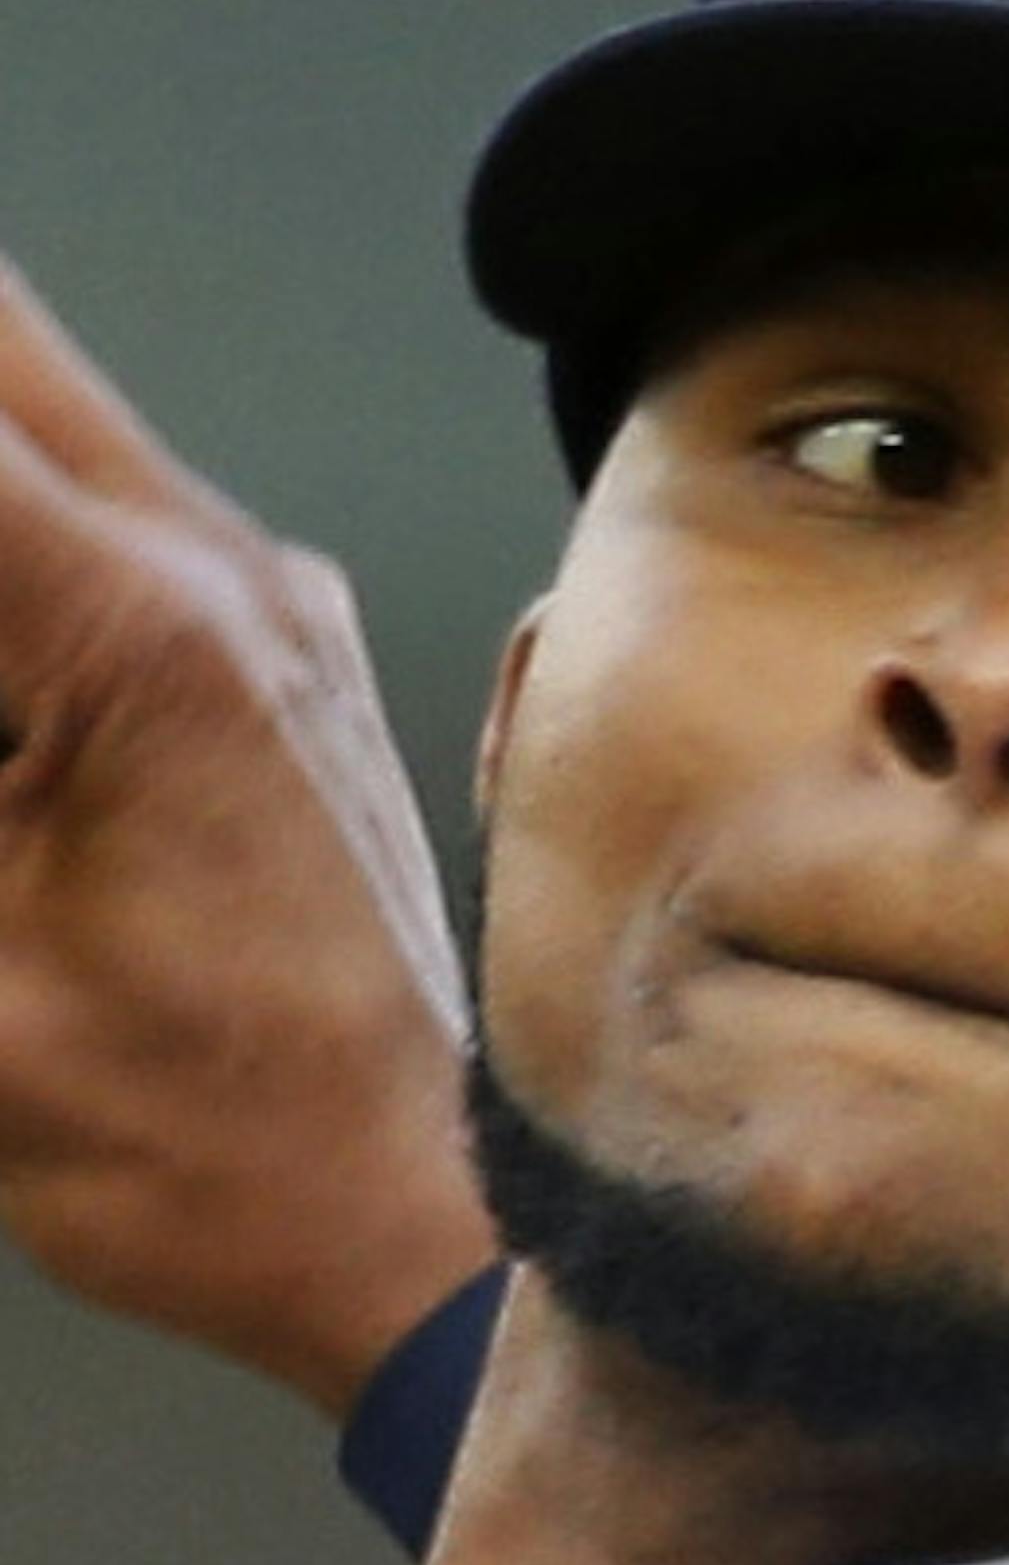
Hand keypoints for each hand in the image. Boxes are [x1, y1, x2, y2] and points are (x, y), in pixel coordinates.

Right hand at [0, 258, 495, 1414]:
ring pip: (46, 428)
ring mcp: (279, 604)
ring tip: (12, 762)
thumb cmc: (204, 1139)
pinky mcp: (287, 654)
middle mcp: (235, 573)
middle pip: (2, 357)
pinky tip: (23, 734)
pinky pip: (108, 526)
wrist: (412, 1207)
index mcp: (148, 633)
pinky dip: (13, 564)